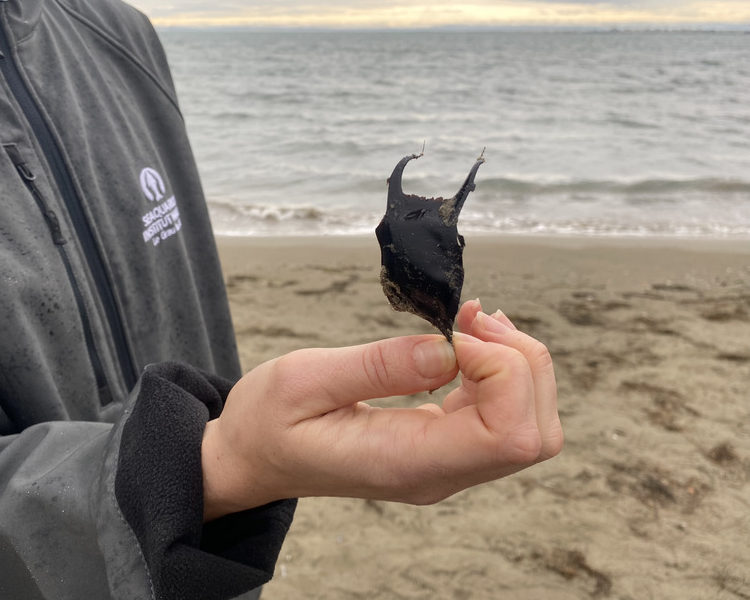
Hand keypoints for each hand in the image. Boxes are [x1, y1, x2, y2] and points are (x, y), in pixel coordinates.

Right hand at [201, 300, 562, 520]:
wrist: (253, 458)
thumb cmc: (268, 422)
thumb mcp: (305, 380)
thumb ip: (379, 367)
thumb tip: (450, 349)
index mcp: (406, 463)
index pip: (508, 435)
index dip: (502, 370)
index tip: (453, 332)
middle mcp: (438, 472)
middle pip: (535, 433)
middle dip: (523, 362)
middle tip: (472, 317)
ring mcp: (445, 464)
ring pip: (530, 425)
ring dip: (516, 363)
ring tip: (470, 322)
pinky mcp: (444, 447)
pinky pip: (502, 415)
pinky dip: (500, 370)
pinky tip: (465, 339)